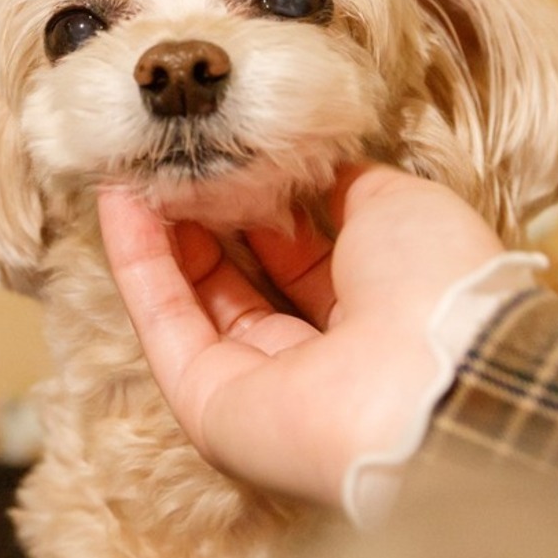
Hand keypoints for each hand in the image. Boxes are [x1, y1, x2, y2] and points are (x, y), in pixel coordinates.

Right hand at [100, 166, 511, 508]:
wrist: (438, 378)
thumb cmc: (436, 285)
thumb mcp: (400, 208)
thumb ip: (347, 188)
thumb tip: (307, 169)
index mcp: (371, 319)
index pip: (299, 259)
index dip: (260, 205)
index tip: (227, 152)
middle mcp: (313, 361)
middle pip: (240, 282)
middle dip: (203, 215)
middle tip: (170, 153)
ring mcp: (255, 388)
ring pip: (193, 302)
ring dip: (161, 232)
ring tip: (135, 162)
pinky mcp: (206, 405)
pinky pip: (164, 323)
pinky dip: (137, 259)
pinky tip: (119, 197)